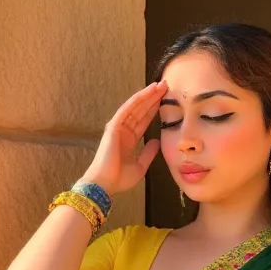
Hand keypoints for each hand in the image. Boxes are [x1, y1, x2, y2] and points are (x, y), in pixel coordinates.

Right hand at [81, 78, 167, 195]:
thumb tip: (156, 141)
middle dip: (153, 98)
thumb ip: (148, 153)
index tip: (165, 100)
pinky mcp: (113, 126)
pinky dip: (137, 100)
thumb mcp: (140, 166)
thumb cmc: (119, 179)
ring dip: (147, 95)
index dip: (154, 109)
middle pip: (141, 110)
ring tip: (160, 85)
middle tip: (165, 85)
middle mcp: (123, 131)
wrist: (105, 184)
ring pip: (135, 107)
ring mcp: (118, 127)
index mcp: (129, 140)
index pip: (144, 121)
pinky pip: (126, 110)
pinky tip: (147, 92)